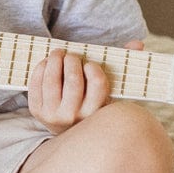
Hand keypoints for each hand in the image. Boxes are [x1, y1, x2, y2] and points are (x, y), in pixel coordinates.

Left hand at [27, 40, 144, 134]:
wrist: (67, 128)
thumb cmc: (90, 101)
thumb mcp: (107, 89)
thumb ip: (122, 64)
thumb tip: (138, 43)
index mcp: (96, 110)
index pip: (98, 85)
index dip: (93, 69)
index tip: (89, 64)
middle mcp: (75, 116)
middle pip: (73, 80)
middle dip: (71, 60)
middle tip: (71, 55)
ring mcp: (54, 115)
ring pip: (52, 80)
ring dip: (54, 60)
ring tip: (58, 54)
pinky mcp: (38, 112)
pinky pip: (36, 84)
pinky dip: (40, 68)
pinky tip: (46, 63)